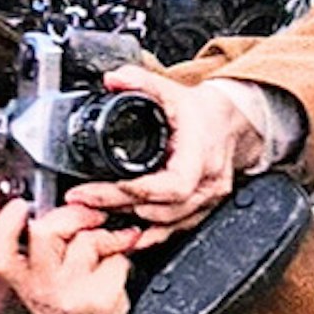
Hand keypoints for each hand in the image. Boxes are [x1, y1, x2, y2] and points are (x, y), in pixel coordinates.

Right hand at [0, 191, 141, 313]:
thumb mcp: (44, 290)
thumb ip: (41, 255)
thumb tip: (59, 207)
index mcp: (23, 285)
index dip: (5, 224)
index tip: (20, 205)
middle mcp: (43, 291)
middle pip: (46, 230)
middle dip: (75, 215)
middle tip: (92, 219)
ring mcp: (72, 296)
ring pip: (87, 240)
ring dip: (107, 238)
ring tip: (110, 251)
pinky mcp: (102, 300)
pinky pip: (117, 258)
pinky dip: (124, 260)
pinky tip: (119, 276)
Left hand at [90, 71, 286, 238]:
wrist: (230, 123)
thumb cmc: (204, 112)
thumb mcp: (171, 90)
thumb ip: (141, 80)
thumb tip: (113, 79)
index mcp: (201, 155)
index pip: (173, 185)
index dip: (138, 190)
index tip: (104, 187)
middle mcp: (207, 184)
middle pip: (162, 208)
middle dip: (118, 205)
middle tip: (82, 199)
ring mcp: (207, 200)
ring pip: (166, 222)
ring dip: (128, 219)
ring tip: (93, 210)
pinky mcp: (201, 210)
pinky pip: (174, 230)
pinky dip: (148, 234)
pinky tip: (123, 234)